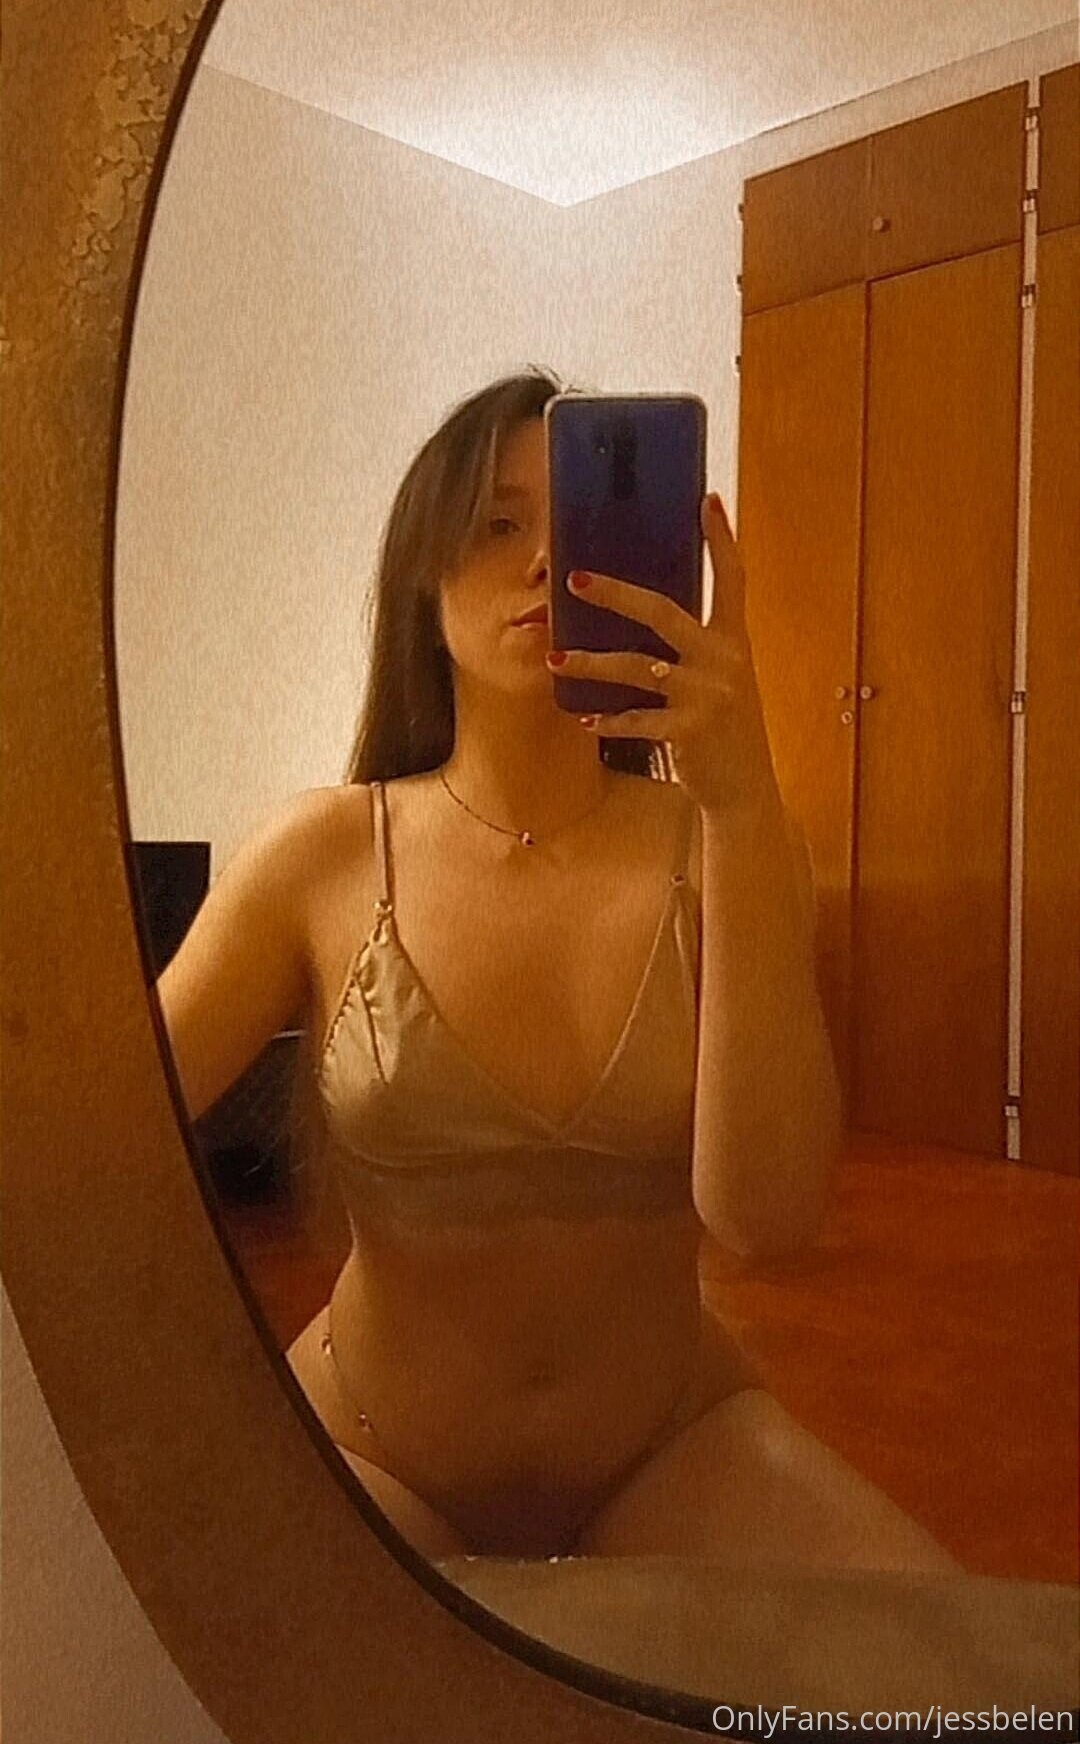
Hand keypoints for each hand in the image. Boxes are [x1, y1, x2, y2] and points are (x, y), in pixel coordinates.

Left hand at [546, 493, 779, 818]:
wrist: (745, 788)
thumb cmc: (726, 729)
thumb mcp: (724, 680)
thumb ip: (698, 648)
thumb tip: (648, 616)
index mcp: (734, 642)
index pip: (732, 579)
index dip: (721, 540)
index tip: (707, 501)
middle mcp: (725, 661)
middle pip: (663, 612)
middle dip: (615, 594)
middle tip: (574, 579)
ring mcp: (708, 696)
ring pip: (636, 668)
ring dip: (591, 663)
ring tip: (556, 659)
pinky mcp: (690, 731)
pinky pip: (636, 719)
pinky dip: (606, 720)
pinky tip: (583, 717)